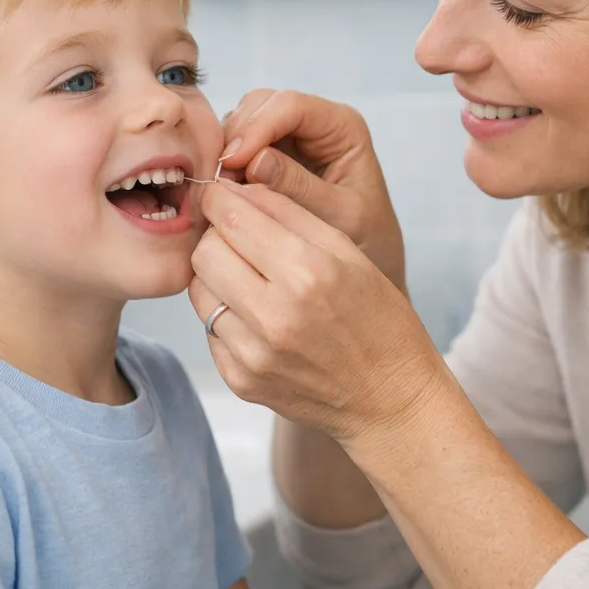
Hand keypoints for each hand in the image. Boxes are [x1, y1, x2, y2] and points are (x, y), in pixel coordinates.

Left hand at [189, 179, 446, 445]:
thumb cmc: (379, 320)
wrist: (389, 399)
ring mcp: (253, 354)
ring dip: (219, 276)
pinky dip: (228, 316)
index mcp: (308, 273)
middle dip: (217, 236)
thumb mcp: (349, 254)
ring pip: (198, 291)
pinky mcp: (241, 380)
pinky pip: (210, 330)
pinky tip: (261, 319)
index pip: (231, 218)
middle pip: (205, 252)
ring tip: (253, 280)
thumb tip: (237, 189)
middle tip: (241, 238)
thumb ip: (289, 214)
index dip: (220, 199)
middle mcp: (275, 315)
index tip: (223, 196)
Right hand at [220, 90, 405, 292]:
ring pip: (243, 120)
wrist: (367, 262)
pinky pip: (238, 145)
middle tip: (219, 178)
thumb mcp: (340, 217)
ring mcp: (290, 136)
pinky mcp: (271, 155)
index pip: (291, 105)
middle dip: (236, 136)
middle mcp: (315, 122)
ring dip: (226, 149)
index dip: (257, 127)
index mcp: (342, 126)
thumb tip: (254, 162)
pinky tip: (222, 191)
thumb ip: (301, 189)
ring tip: (220, 187)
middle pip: (261, 104)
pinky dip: (225, 163)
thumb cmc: (367, 237)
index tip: (233, 161)